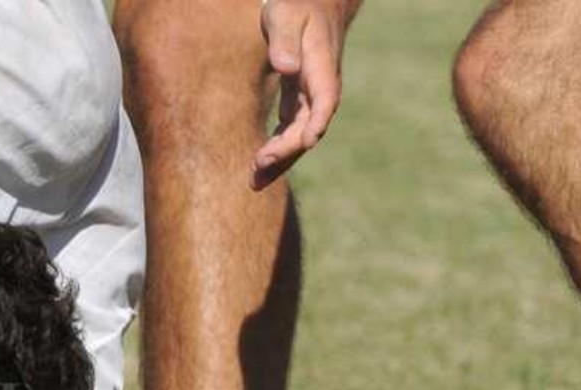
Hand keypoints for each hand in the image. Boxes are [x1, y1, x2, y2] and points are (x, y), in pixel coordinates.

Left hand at [253, 0, 353, 188]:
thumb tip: (285, 67)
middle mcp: (320, 86)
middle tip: (258, 171)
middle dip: (286, 151)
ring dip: (280, 158)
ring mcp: (310, 95)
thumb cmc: (296, 5)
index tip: (307, 142)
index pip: (325, 100)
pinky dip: (276, 147)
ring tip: (254, 182)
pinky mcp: (299, 98)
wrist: (313, 3)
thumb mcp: (286, 15)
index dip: (317, 122)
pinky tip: (258, 166)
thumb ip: (284, 41)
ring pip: (299, 134)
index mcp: (321, 67)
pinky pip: (290, 129)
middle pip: (308, 126)